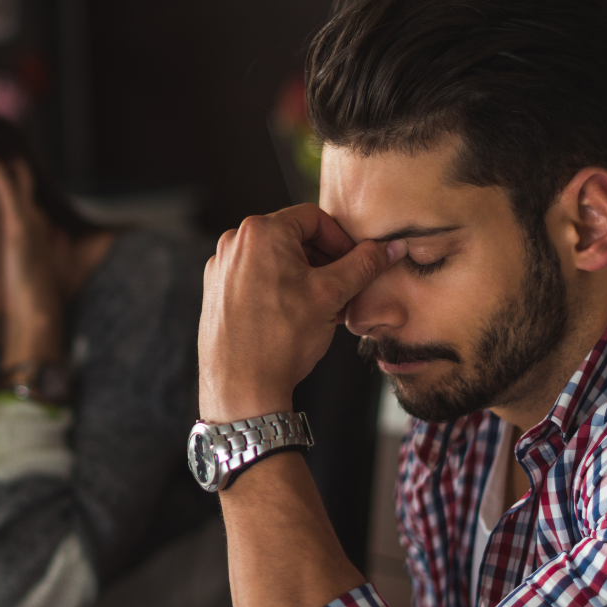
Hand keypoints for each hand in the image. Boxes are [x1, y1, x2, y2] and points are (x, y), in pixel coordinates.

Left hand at [0, 158, 63, 368]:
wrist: (36, 312)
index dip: (13, 183)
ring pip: (18, 186)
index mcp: (34, 233)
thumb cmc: (27, 300)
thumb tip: (11, 270)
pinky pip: (9, 196)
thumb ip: (14, 266)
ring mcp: (29, 226)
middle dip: (13, 168)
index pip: (22, 200)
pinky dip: (1, 177)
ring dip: (8, 165)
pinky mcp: (20, 230)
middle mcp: (35, 224)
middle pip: (24, 187)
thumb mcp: (17, 280)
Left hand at [198, 203, 406, 422]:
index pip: (314, 218)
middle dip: (324, 262)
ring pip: (275, 261)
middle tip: (345, 289)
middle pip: (293, 239)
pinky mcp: (215, 293)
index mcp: (260, 232)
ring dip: (304, 278)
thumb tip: (391, 248)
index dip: (342, 240)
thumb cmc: (281, 340)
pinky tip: (296, 317)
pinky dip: (279, 290)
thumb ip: (364, 264)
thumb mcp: (331, 295)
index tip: (356, 264)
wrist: (240, 388)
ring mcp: (220, 269)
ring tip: (325, 308)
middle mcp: (233, 244)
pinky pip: (255, 280)